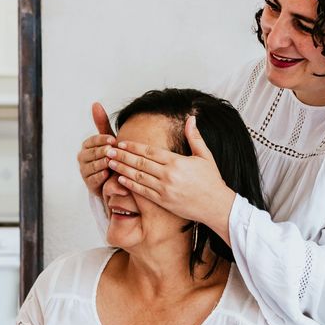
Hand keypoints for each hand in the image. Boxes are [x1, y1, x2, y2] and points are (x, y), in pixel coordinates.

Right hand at [77, 102, 114, 196]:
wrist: (113, 177)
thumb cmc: (111, 155)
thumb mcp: (108, 139)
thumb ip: (101, 123)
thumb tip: (95, 103)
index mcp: (87, 145)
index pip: (92, 140)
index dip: (102, 140)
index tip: (113, 139)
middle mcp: (83, 158)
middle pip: (91, 153)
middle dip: (102, 151)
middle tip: (112, 151)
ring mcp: (85, 171)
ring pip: (92, 166)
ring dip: (101, 163)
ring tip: (110, 162)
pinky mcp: (89, 184)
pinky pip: (92, 179)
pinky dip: (99, 176)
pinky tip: (106, 173)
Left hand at [105, 116, 236, 239]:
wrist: (217, 206)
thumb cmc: (211, 181)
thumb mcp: (205, 155)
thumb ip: (194, 137)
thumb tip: (191, 118)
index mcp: (177, 161)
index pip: (150, 151)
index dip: (133, 147)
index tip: (121, 142)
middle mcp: (168, 175)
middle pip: (140, 162)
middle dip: (122, 156)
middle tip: (108, 150)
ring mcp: (165, 189)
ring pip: (138, 177)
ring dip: (122, 169)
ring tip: (110, 163)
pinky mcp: (163, 201)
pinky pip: (143, 192)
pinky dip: (130, 185)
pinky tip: (120, 179)